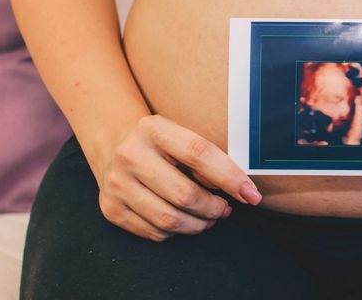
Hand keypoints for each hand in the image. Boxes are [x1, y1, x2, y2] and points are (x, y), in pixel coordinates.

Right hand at [93, 114, 261, 241]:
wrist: (112, 142)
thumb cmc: (159, 142)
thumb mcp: (179, 134)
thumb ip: (206, 156)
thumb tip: (239, 188)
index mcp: (154, 129)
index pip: (199, 154)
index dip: (230, 177)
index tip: (251, 195)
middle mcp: (130, 155)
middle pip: (184, 194)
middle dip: (214, 208)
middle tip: (225, 209)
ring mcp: (116, 183)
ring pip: (169, 220)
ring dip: (198, 224)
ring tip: (209, 218)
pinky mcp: (110, 208)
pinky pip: (153, 232)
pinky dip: (175, 232)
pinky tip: (183, 220)